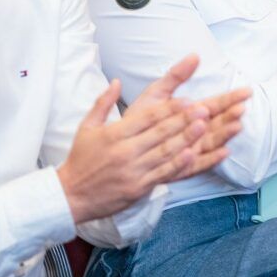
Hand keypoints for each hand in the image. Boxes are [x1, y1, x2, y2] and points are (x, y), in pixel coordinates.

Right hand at [56, 55, 247, 223]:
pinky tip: (193, 154)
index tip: (187, 100)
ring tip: (204, 127)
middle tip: (204, 109)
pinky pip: (162, 174)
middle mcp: (125, 151)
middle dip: (184, 119)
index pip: (146, 117)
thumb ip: (103, 102)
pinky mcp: (138, 188)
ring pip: (165, 152)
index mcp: (115, 134)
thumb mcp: (87, 126)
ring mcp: (133, 170)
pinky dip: (178, 164)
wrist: (71, 195)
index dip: (169, 108)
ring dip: (187, 139)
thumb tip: (116, 82)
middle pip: (160, 132)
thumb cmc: (81, 159)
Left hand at [127, 55, 249, 181]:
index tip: (246, 92)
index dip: (231, 98)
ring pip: (211, 142)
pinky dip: (212, 159)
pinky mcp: (182, 168)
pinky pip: (199, 165)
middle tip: (241, 108)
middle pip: (217, 123)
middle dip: (230, 116)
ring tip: (236, 125)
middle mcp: (194, 132)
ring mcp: (190, 150)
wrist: (120, 145)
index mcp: (190, 113)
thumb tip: (195, 55)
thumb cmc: (140, 118)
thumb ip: (176, 75)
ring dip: (225, 134)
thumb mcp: (157, 92)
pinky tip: (224, 152)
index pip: (216, 104)